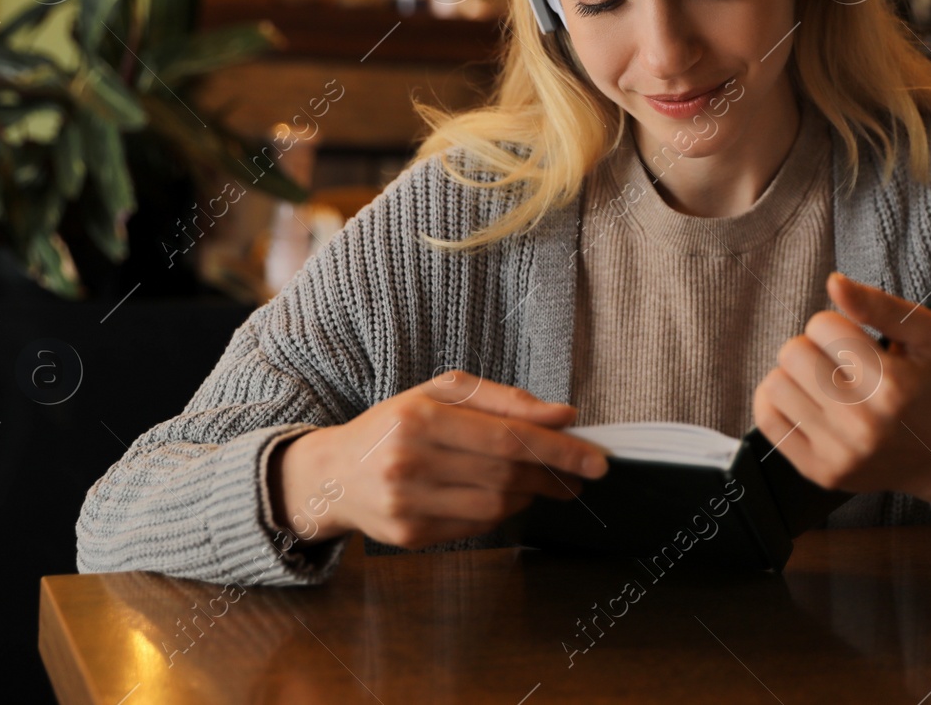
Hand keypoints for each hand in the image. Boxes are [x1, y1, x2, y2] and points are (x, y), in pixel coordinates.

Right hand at [269, 372, 608, 549]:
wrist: (334, 472)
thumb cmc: (397, 423)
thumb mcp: (441, 393)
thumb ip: (503, 400)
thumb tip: (562, 415)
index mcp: (419, 417)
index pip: (507, 437)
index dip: (558, 449)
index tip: (596, 457)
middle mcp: (408, 462)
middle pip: (506, 474)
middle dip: (553, 474)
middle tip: (582, 473)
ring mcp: (406, 504)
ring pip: (496, 506)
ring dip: (530, 495)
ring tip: (540, 482)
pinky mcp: (409, 537)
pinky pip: (476, 527)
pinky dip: (500, 512)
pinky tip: (501, 496)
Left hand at [752, 272, 930, 518]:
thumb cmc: (923, 384)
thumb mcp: (926, 335)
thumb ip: (880, 303)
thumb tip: (834, 282)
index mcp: (892, 384)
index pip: (821, 325)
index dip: (834, 326)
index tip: (852, 343)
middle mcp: (865, 422)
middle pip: (793, 352)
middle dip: (811, 349)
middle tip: (836, 364)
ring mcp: (840, 452)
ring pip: (775, 383)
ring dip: (794, 377)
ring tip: (822, 385)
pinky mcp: (819, 471)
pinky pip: (767, 419)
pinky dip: (777, 403)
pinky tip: (803, 402)